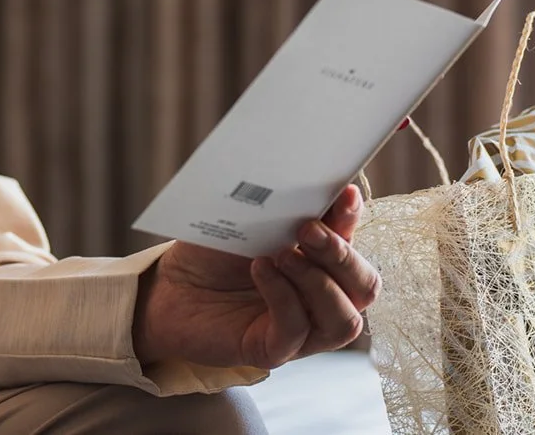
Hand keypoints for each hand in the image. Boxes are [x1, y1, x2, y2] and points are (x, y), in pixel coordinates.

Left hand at [132, 185, 379, 370]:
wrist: (170, 285)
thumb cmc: (214, 252)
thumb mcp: (255, 221)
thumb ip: (291, 209)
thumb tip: (324, 186)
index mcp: (324, 264)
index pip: (357, 245)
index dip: (353, 219)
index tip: (342, 193)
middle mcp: (321, 299)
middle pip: (365, 288)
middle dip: (342, 255)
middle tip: (307, 229)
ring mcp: (301, 329)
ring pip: (343, 321)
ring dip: (318, 283)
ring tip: (282, 255)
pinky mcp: (272, 349)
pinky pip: (296, 331)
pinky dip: (283, 297)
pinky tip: (260, 270)